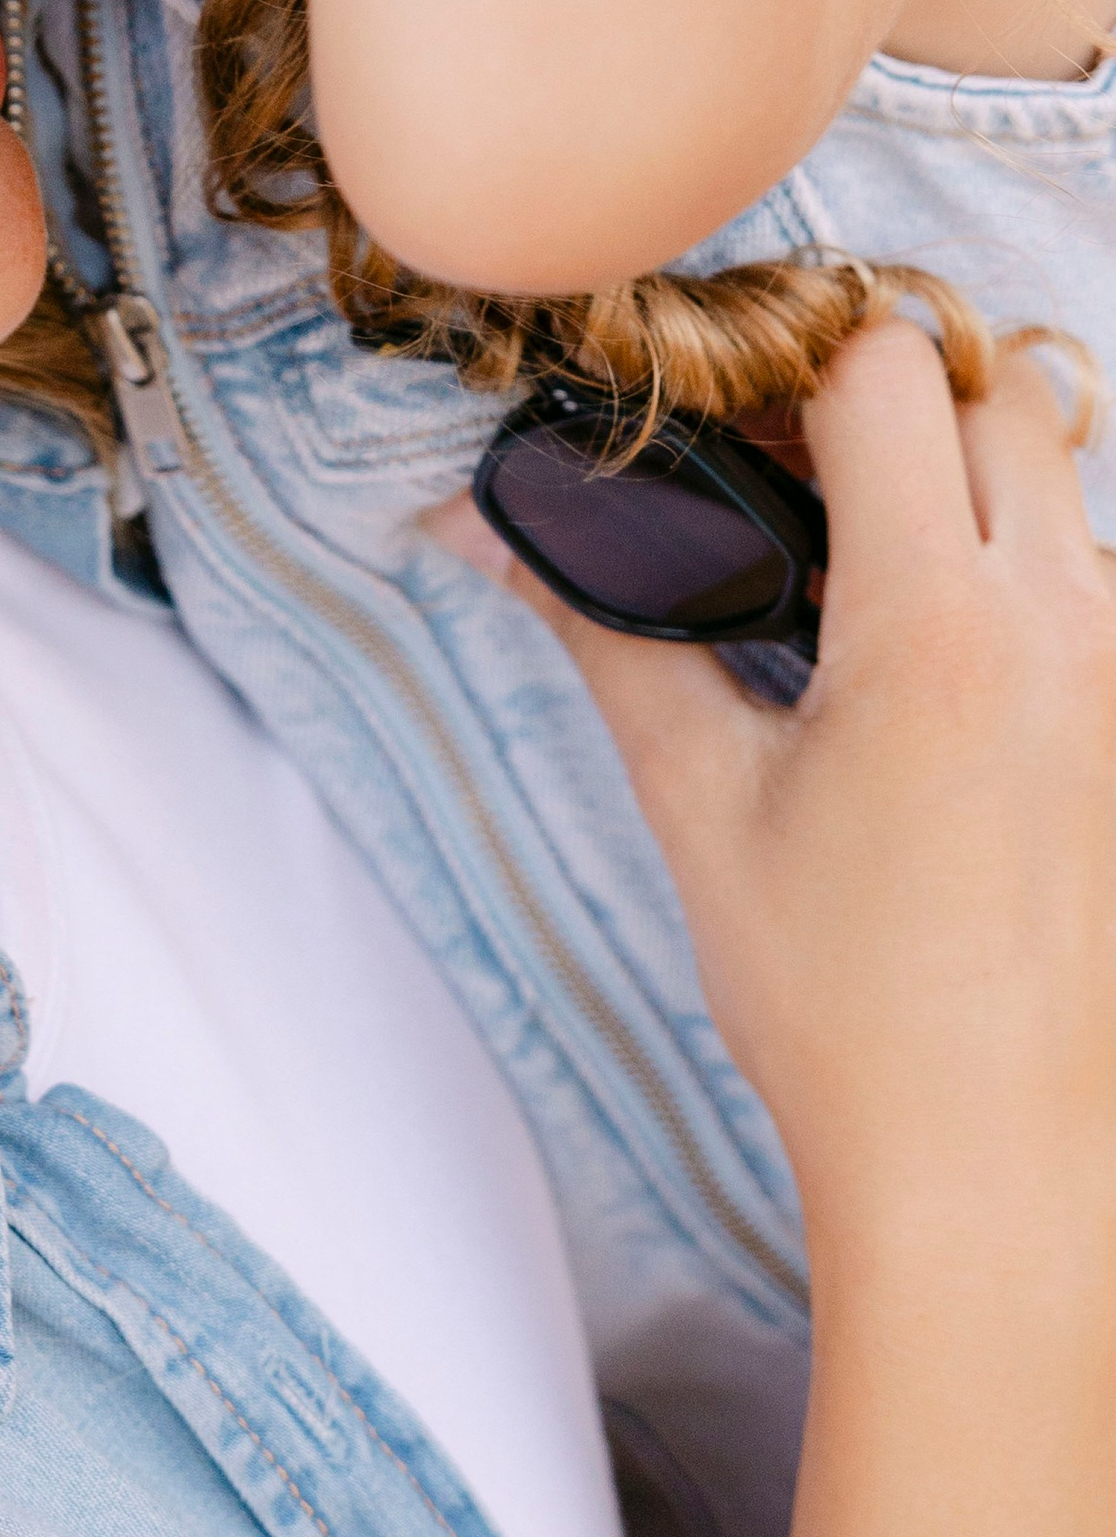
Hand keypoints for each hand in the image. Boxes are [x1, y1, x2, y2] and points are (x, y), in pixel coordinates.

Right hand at [435, 323, 1115, 1262]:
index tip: (745, 427)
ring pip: (1074, 486)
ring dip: (982, 489)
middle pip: (1009, 391)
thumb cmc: (841, 1004)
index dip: (804, 368)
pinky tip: (949, 678)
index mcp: (933, 625)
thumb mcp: (699, 803)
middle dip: (905, 405)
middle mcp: (1064, 627)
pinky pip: (1104, 587)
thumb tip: (482, 533)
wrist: (987, 1167)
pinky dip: (1032, 582)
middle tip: (809, 482)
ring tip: (878, 584)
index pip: (892, 373)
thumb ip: (607, 633)